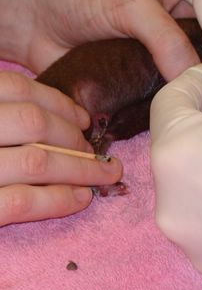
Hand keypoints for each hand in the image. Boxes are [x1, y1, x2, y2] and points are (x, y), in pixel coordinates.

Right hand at [0, 71, 121, 225]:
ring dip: (79, 168)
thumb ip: (7, 114)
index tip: (84, 118)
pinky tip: (80, 199)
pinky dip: (57, 199)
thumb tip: (59, 117)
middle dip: (74, 137)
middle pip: (33, 122)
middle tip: (94, 150)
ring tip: (104, 174)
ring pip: (36, 162)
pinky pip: (23, 201)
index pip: (16, 88)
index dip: (57, 102)